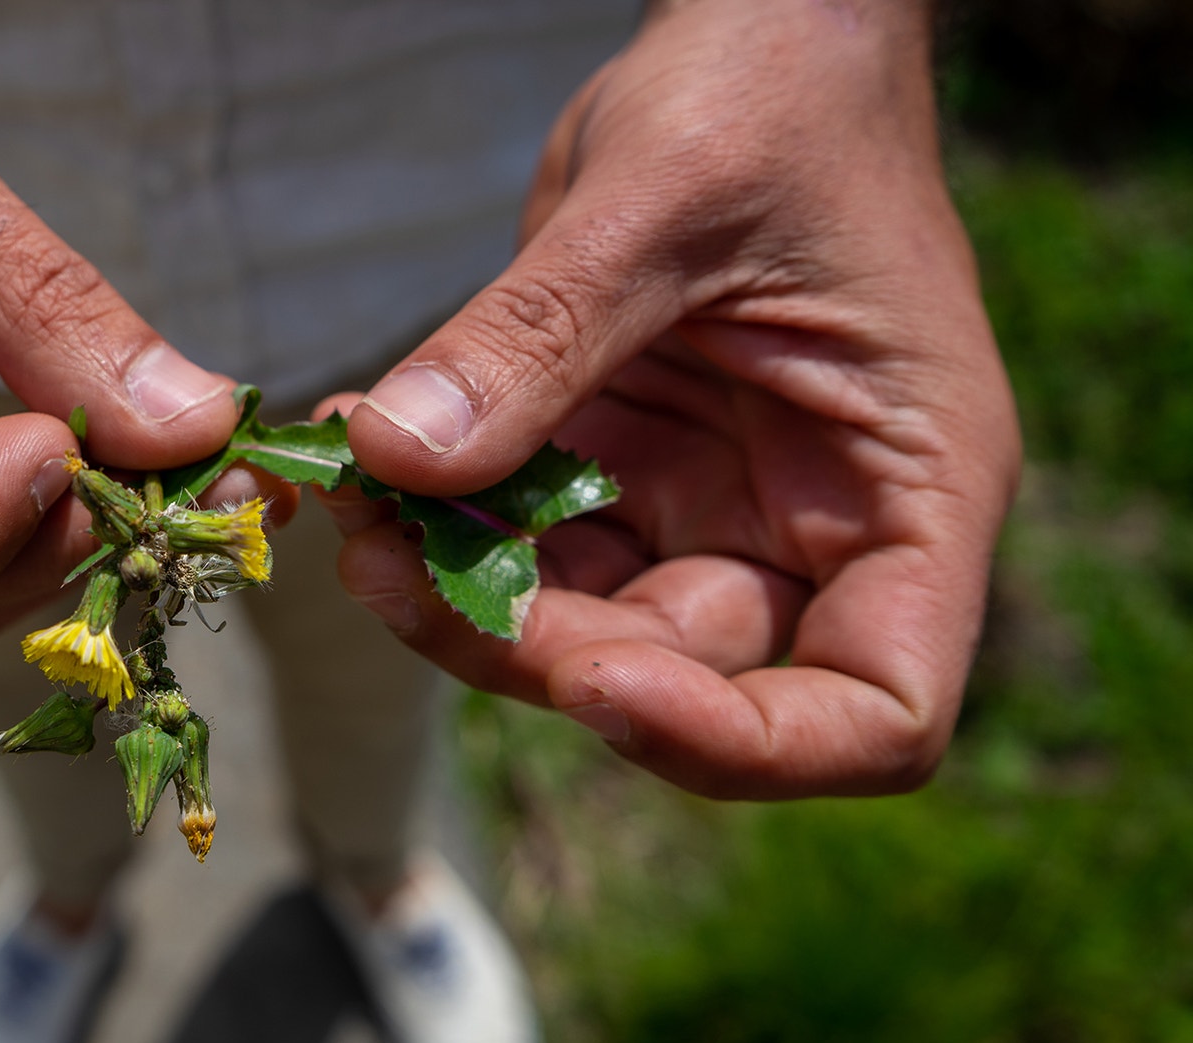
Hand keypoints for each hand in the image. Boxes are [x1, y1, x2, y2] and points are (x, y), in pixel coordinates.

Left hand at [329, 0, 1020, 798]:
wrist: (758, 29)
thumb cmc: (771, 92)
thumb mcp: (660, 198)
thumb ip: (535, 337)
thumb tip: (395, 457)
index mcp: (910, 487)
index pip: (879, 713)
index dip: (743, 744)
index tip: (598, 682)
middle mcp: (819, 524)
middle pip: (689, 680)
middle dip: (537, 649)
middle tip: (397, 567)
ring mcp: (714, 505)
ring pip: (586, 627)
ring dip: (462, 597)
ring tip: (358, 514)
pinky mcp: (625, 470)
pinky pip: (528, 543)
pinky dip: (446, 525)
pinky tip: (368, 466)